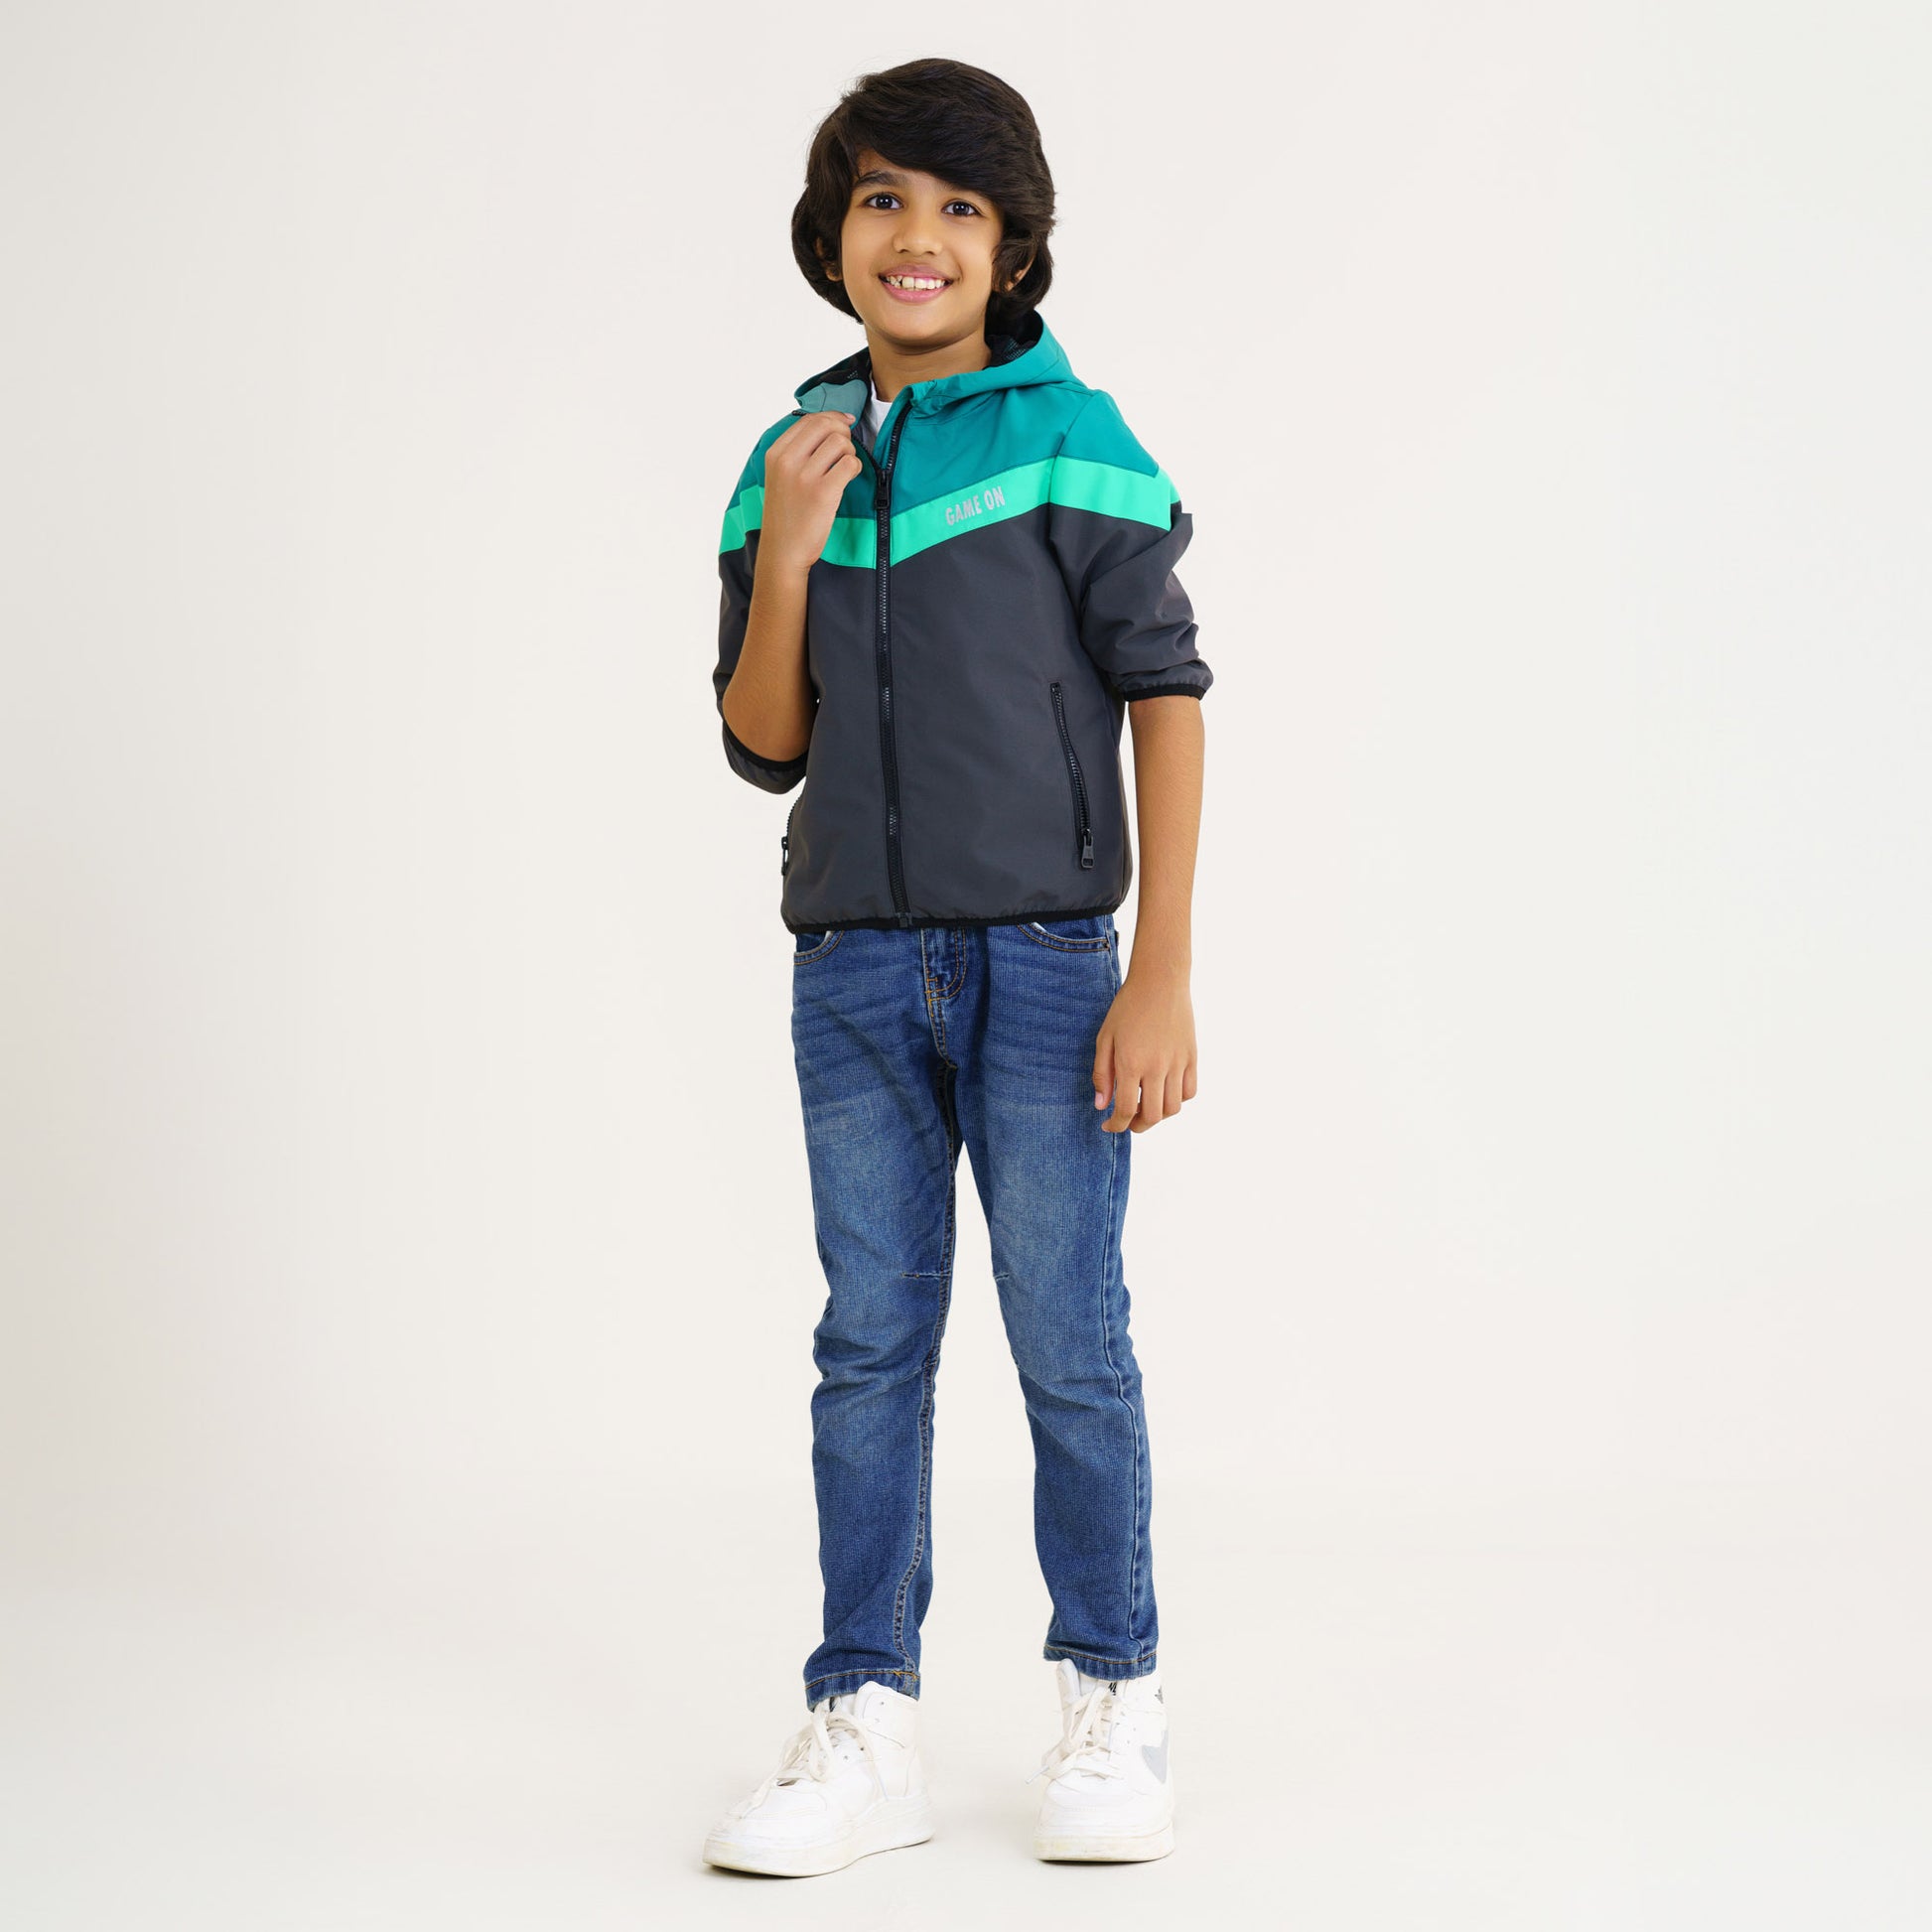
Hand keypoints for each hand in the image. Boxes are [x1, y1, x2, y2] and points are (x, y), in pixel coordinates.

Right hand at [760, 411, 862, 576]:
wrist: (783, 550)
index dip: (832, 418)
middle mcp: (787, 461)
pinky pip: (850, 464)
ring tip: (844, 469)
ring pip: (840, 442)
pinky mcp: (822, 493)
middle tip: (845, 451)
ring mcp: (804, 477)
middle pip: (825, 425)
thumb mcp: (780, 476)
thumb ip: (798, 451)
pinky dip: (855, 468)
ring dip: (850, 452)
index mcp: (776, 454)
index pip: (809, 420)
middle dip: (843, 432)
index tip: (845, 424)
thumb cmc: (787, 514)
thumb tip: (832, 423)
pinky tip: (849, 479)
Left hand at [1092, 967, 1197, 1131]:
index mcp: (1131, 1063)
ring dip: (1158, 1115)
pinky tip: (1164, 1090)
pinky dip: (1177, 1099)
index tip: (1109, 1125)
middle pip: (1152, 1116)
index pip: (1125, 1110)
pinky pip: (1190, 1091)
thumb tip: (1102, 1105)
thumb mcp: (1105, 1038)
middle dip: (1137, 1125)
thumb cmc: (1127, 1007)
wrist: (1160, 982)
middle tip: (1128, 1120)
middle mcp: (1157, 1067)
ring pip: (1173, 1108)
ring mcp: (1178, 1063)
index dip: (1116, 1125)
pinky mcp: (1192, 1057)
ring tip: (1146, 1105)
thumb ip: (1102, 1074)